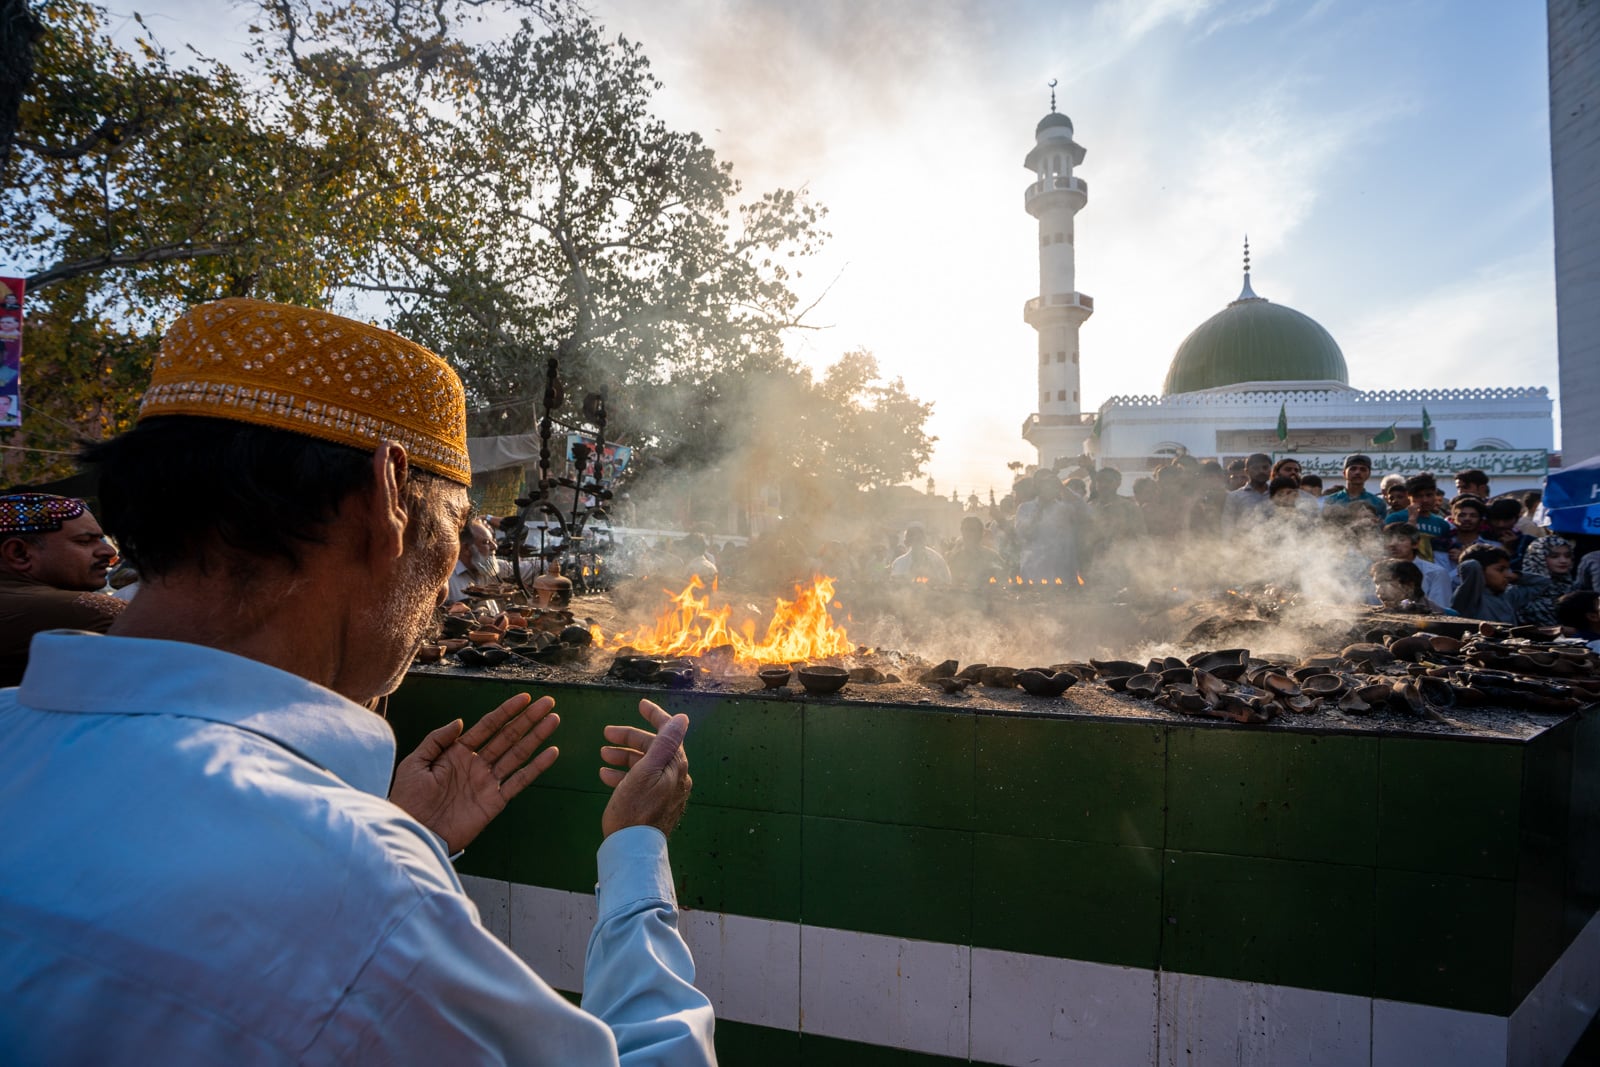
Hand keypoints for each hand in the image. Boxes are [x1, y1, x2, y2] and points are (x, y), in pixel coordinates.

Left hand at [389, 693, 559, 852]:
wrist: (413, 832)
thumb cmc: (408, 799)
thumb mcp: (414, 763)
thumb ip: (436, 740)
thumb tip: (460, 721)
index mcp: (457, 752)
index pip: (488, 726)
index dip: (506, 711)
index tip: (525, 697)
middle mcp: (476, 764)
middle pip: (508, 736)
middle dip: (528, 719)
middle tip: (548, 703)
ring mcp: (487, 782)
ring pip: (518, 754)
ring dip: (536, 737)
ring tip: (554, 720)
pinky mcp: (494, 802)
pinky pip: (519, 781)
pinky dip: (536, 767)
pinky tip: (551, 753)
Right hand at [599, 699, 691, 838]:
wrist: (632, 849)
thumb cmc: (635, 809)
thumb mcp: (646, 771)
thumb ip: (664, 743)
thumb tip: (682, 718)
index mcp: (675, 767)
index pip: (669, 732)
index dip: (655, 716)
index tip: (640, 704)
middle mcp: (674, 778)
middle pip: (653, 748)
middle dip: (629, 738)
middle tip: (606, 733)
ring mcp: (664, 792)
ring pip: (643, 764)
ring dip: (623, 756)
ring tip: (603, 755)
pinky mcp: (653, 804)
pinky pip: (639, 781)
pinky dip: (623, 775)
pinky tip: (606, 775)